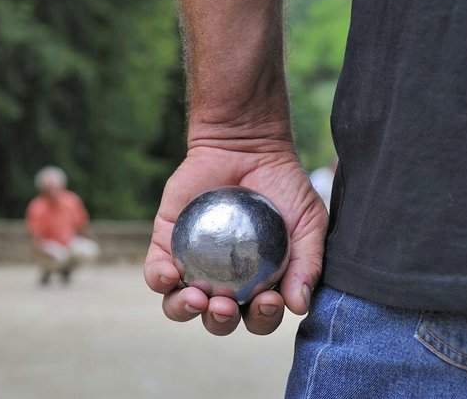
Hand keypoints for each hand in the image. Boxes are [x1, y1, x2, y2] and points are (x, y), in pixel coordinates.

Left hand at [144, 143, 327, 335]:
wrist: (249, 144)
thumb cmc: (285, 186)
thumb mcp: (309, 222)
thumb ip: (308, 262)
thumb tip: (299, 305)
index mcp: (259, 284)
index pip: (258, 317)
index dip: (262, 319)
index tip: (268, 300)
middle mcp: (225, 281)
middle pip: (218, 318)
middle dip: (221, 321)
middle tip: (226, 306)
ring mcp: (194, 264)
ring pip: (180, 304)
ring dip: (186, 310)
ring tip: (198, 299)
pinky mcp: (167, 244)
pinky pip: (157, 272)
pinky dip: (160, 279)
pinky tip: (171, 275)